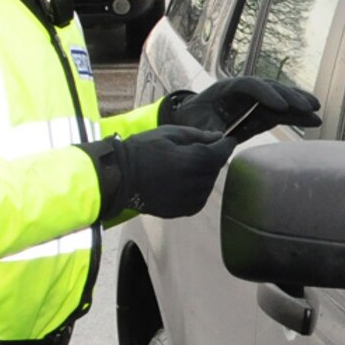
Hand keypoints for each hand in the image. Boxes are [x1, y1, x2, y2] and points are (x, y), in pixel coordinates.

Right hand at [77, 126, 236, 222]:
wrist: (118, 177)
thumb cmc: (140, 150)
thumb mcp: (169, 133)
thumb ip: (198, 136)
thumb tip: (219, 137)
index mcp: (195, 160)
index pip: (223, 152)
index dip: (227, 144)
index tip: (227, 139)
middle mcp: (197, 182)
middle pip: (216, 168)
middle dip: (211, 158)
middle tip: (194, 150)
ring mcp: (190, 199)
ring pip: (208, 184)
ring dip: (203, 174)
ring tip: (183, 166)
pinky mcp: (183, 210)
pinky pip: (199, 198)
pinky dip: (196, 188)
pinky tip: (180, 181)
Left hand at [162, 76, 320, 139]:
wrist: (193, 119)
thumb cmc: (193, 119)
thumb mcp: (195, 124)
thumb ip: (206, 128)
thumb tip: (216, 137)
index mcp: (227, 88)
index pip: (250, 85)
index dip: (266, 94)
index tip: (280, 107)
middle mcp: (245, 90)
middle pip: (270, 87)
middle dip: (290, 96)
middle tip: (308, 106)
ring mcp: (255, 100)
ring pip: (280, 97)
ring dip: (298, 102)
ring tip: (316, 109)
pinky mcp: (262, 112)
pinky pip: (282, 112)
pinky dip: (297, 115)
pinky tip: (313, 119)